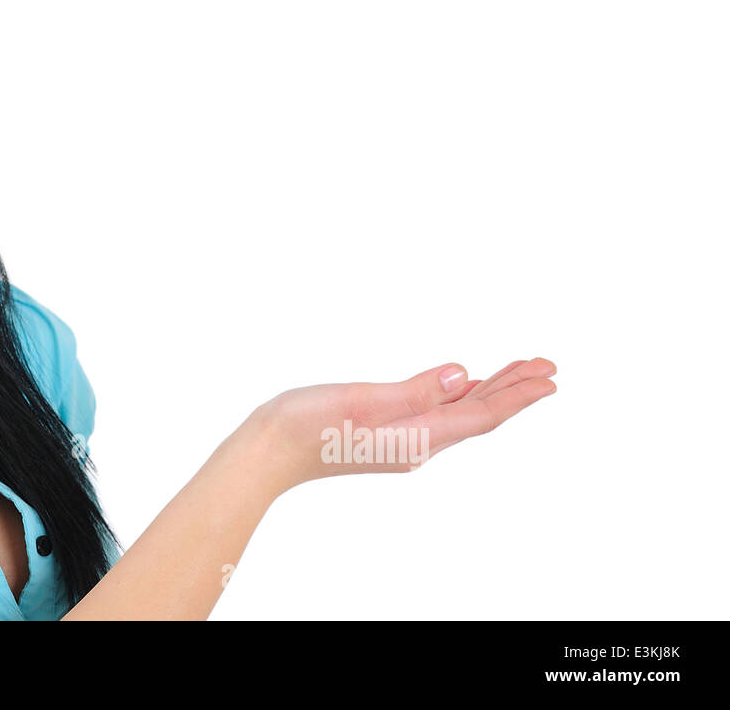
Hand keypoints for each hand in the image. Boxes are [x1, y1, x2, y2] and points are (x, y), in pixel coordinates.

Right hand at [246, 358, 557, 501]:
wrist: (266, 452)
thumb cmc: (306, 425)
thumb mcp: (361, 400)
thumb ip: (414, 390)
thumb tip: (461, 375)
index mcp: (416, 437)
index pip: (480, 415)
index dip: (517, 395)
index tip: (550, 377)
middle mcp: (416, 444)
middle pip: (477, 415)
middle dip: (514, 389)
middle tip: (547, 365)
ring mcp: (401, 440)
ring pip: (459, 413)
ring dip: (491, 390)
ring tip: (519, 371)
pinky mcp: (385, 434)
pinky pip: (437, 413)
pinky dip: (459, 396)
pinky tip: (463, 387)